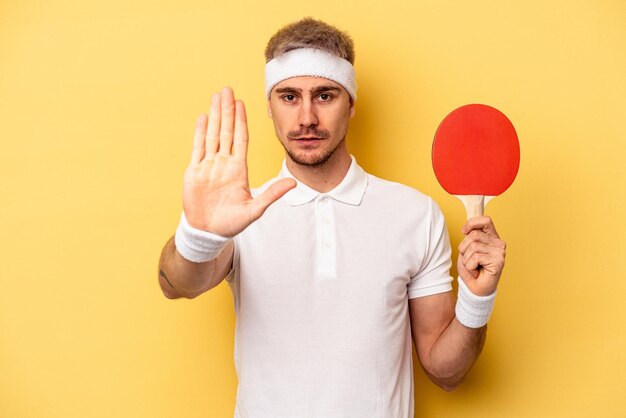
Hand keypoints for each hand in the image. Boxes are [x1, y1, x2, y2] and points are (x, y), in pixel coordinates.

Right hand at [182, 87, 295, 236]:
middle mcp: (224, 163)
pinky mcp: (194, 171)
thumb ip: (272, 194)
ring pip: (212, 134)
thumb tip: (294, 183)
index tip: (242, 103)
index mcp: (238, 169)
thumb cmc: (231, 223)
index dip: (241, 121)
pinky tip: (202, 117)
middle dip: (227, 110)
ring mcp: (208, 165)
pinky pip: (197, 147)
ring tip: (215, 97)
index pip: (240, 138)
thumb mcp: (255, 209)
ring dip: (213, 115)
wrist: (208, 232)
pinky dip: (199, 132)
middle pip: (226, 130)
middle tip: (228, 89)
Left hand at [457, 216, 505, 295]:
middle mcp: (498, 243)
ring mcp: (500, 253)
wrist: (476, 289)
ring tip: (473, 266)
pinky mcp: (498, 262)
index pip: (486, 220)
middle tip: (469, 259)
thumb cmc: (471, 269)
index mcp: (492, 237)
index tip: (464, 231)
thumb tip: (468, 230)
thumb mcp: (467, 250)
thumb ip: (470, 237)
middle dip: (464, 248)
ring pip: (473, 246)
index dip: (472, 223)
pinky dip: (470, 267)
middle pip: (473, 235)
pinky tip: (476, 272)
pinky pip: (475, 258)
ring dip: (466, 259)